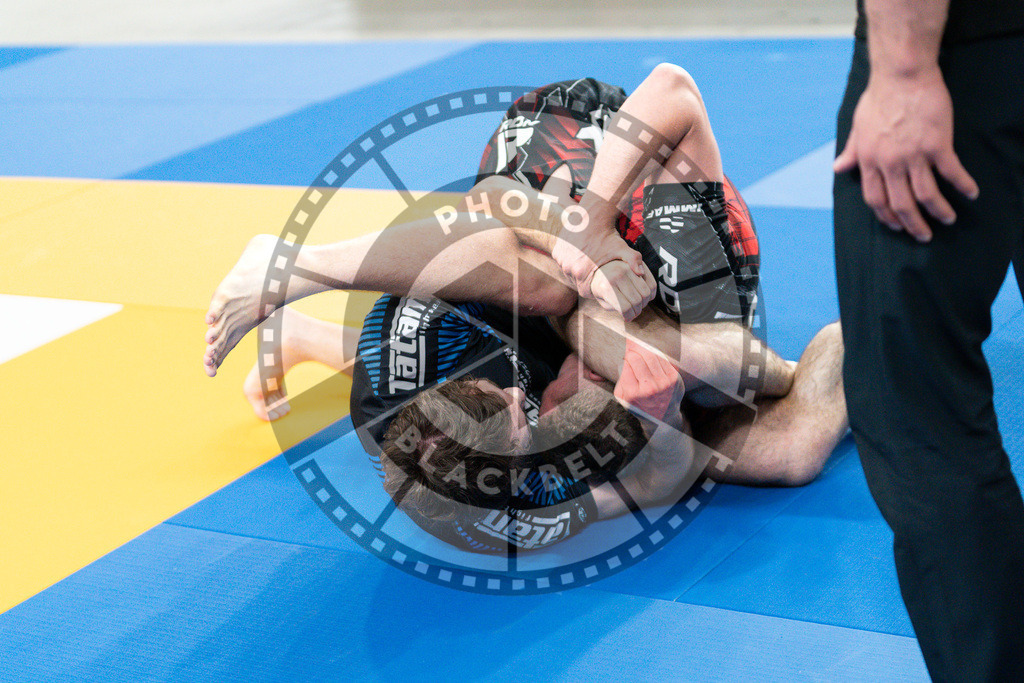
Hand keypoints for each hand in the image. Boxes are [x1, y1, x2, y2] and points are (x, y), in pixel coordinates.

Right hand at [552, 231, 655, 319]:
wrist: (592, 215)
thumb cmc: (607, 234)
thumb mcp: (622, 248)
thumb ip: (633, 262)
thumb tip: (641, 274)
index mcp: (582, 272)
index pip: (585, 291)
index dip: (592, 289)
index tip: (597, 286)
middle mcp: (568, 268)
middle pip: (576, 281)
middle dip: (584, 279)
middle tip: (592, 274)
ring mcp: (561, 259)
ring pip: (568, 271)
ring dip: (576, 270)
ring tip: (585, 264)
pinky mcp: (557, 251)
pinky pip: (562, 261)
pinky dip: (569, 260)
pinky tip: (578, 254)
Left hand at [588, 259, 655, 321]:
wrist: (600, 268)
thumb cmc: (602, 288)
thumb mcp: (603, 300)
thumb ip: (616, 307)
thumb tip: (633, 310)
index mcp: (606, 287)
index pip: (624, 308)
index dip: (629, 316)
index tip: (627, 318)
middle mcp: (617, 275)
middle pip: (637, 301)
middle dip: (637, 311)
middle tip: (633, 313)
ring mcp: (629, 269)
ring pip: (646, 293)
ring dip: (644, 303)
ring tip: (637, 305)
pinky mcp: (638, 266)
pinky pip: (652, 284)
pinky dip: (651, 294)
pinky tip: (643, 297)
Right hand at [613, 339, 684, 420]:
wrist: (662, 417)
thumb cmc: (640, 404)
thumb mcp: (623, 397)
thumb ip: (620, 379)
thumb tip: (623, 359)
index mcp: (633, 393)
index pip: (627, 364)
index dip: (625, 356)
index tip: (625, 354)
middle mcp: (649, 388)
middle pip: (638, 358)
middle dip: (633, 349)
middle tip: (631, 346)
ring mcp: (663, 383)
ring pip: (651, 355)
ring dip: (643, 348)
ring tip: (639, 347)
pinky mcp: (674, 379)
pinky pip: (662, 359)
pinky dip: (655, 353)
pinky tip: (650, 353)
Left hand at [834, 66, 978, 242]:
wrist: (901, 75)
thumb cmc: (879, 97)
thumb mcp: (858, 126)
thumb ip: (852, 150)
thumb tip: (839, 167)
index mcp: (868, 161)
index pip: (875, 199)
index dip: (886, 216)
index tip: (896, 225)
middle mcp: (889, 163)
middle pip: (900, 205)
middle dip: (912, 225)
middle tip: (923, 235)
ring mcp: (913, 155)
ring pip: (926, 195)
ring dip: (938, 212)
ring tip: (947, 220)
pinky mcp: (936, 144)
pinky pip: (951, 172)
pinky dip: (962, 186)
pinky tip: (971, 193)